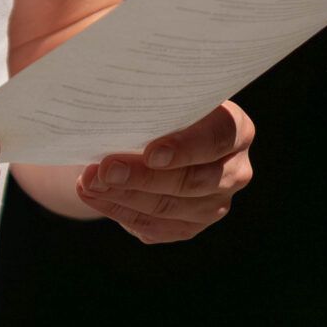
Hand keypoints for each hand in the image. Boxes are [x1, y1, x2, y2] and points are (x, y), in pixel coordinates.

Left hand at [75, 101, 254, 243]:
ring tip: (89, 181)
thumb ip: (152, 105)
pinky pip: (155, 227)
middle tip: (105, 169)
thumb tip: (117, 115)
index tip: (151, 153)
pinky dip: (119, 211)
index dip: (186, 148)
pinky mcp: (190, 226)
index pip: (218, 139)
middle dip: (143, 177)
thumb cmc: (156, 107)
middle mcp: (234, 170)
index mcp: (236, 129)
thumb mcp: (160, 98)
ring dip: (123, 196)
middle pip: (192, 181)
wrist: (150, 136)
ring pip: (170, 208)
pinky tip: (94, 196)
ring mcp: (215, 203)